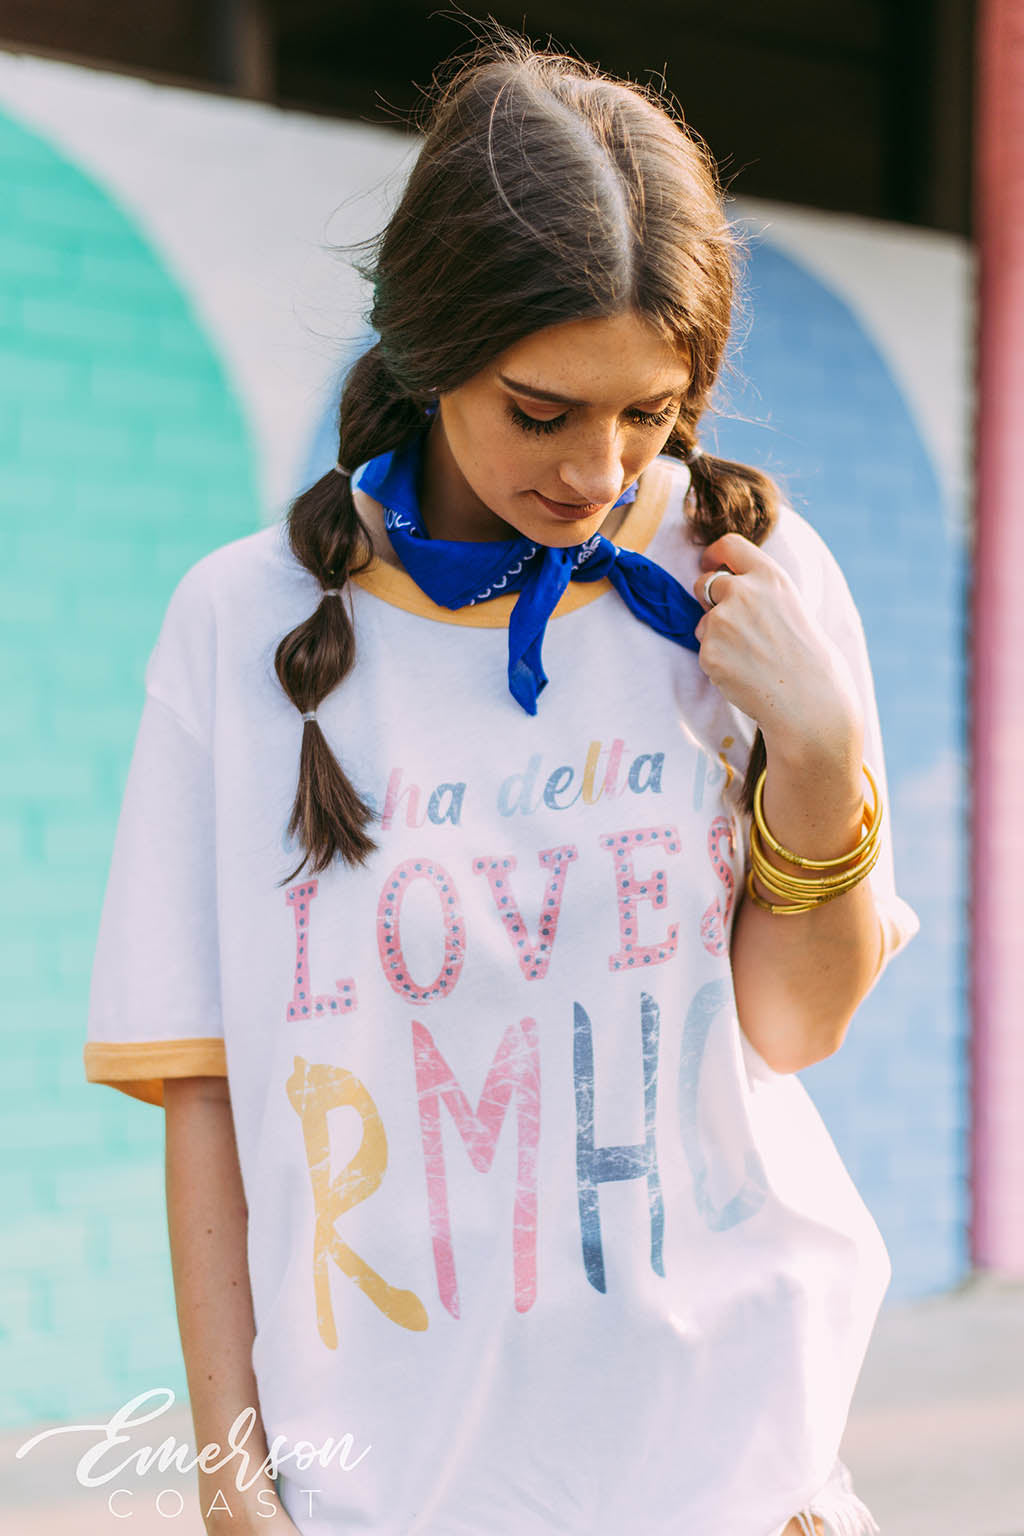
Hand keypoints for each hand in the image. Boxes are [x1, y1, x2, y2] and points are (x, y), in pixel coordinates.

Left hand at [693, 532, 863, 762]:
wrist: (808, 699)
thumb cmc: (806, 656)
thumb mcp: (791, 606)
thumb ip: (759, 591)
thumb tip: (722, 586)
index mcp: (769, 576)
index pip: (729, 545)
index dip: (713, 554)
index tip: (708, 563)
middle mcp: (742, 591)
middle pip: (704, 583)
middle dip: (708, 599)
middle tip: (730, 623)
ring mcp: (722, 620)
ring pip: (703, 623)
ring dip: (716, 636)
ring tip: (750, 657)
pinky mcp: (709, 650)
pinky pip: (704, 652)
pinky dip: (718, 663)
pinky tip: (743, 673)